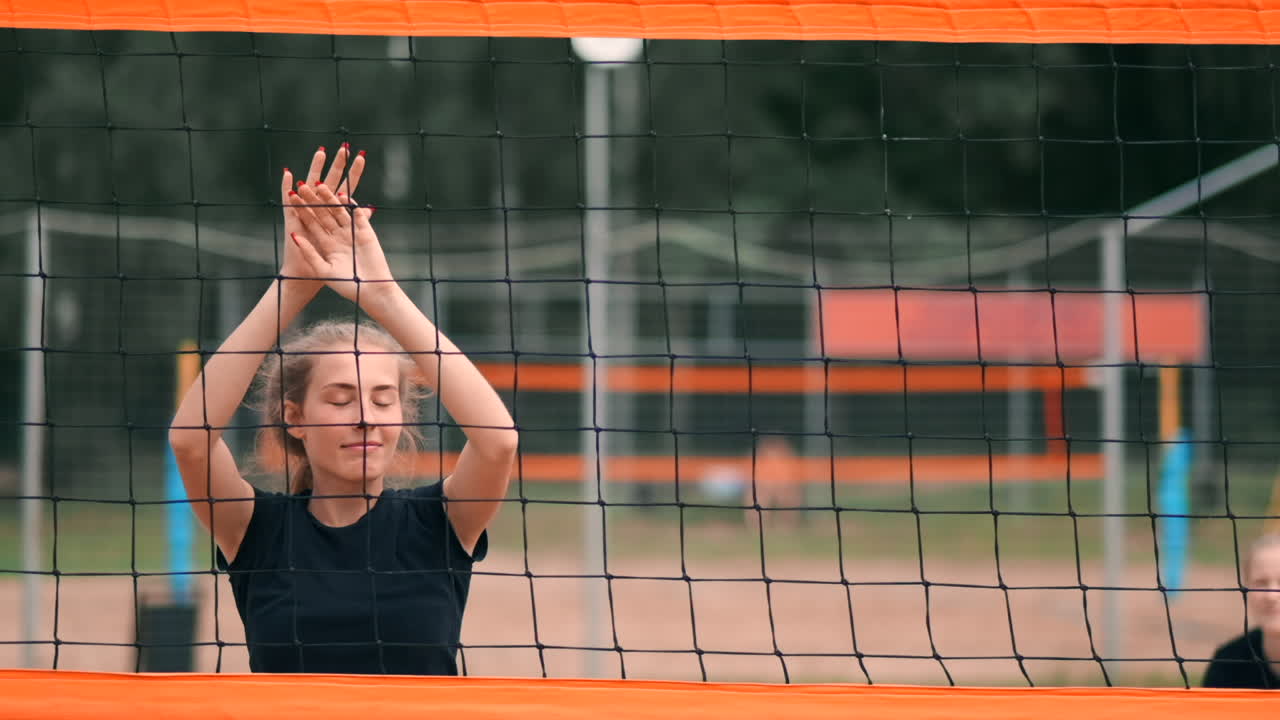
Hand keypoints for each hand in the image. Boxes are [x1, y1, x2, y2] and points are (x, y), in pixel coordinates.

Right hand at [279, 144, 366, 283]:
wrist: (313, 282)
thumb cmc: (333, 265)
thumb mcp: (348, 244)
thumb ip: (358, 225)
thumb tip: (369, 210)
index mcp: (337, 216)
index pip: (346, 190)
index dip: (352, 175)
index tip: (360, 157)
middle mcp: (322, 212)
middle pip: (330, 184)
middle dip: (337, 166)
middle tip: (344, 148)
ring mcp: (307, 215)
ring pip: (311, 188)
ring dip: (315, 170)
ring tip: (321, 152)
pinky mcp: (293, 223)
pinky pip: (289, 204)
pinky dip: (286, 189)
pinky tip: (288, 175)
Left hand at [288, 179, 393, 304]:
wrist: (371, 290)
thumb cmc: (346, 285)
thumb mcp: (322, 269)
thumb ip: (309, 252)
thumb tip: (294, 235)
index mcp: (326, 245)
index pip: (311, 224)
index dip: (301, 211)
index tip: (291, 198)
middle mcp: (337, 236)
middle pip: (323, 214)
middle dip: (313, 200)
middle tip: (303, 185)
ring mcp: (352, 232)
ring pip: (338, 211)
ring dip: (329, 198)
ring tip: (319, 185)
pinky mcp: (366, 231)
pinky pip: (357, 215)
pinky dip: (351, 205)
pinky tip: (343, 194)